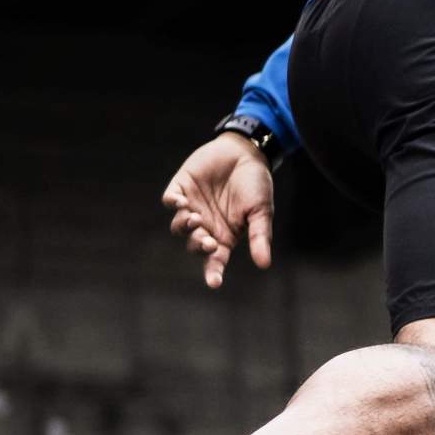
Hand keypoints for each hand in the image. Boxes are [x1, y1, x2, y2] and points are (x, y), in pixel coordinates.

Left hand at [162, 133, 274, 289]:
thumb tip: (264, 264)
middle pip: (194, 245)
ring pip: (178, 227)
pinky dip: (173, 204)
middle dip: (200, 246)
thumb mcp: (262, 211)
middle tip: (209, 242)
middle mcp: (205, 225)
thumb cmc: (256, 183)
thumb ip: (260, 236)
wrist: (246, 150)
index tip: (215, 283)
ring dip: (185, 226)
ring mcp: (191, 207)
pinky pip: (170, 201)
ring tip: (196, 219)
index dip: (214, 272)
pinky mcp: (181, 188)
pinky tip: (182, 202)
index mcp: (224, 235)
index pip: (216, 260)